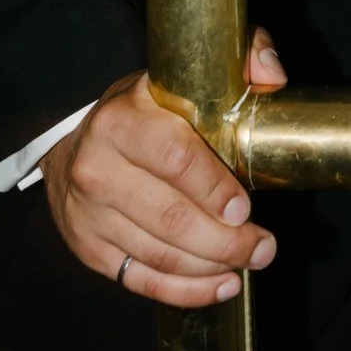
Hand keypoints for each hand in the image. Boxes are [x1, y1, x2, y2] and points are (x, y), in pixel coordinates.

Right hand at [41, 27, 287, 306]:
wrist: (76, 143)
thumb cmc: (145, 108)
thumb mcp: (183, 74)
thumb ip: (240, 60)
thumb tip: (275, 75)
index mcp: (123, 120)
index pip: (173, 157)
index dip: (213, 186)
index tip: (244, 206)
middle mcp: (98, 169)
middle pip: (170, 217)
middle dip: (224, 240)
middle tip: (262, 246)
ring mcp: (90, 214)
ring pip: (159, 254)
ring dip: (212, 266)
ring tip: (250, 261)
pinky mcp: (90, 249)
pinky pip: (142, 279)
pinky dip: (185, 291)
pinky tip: (219, 285)